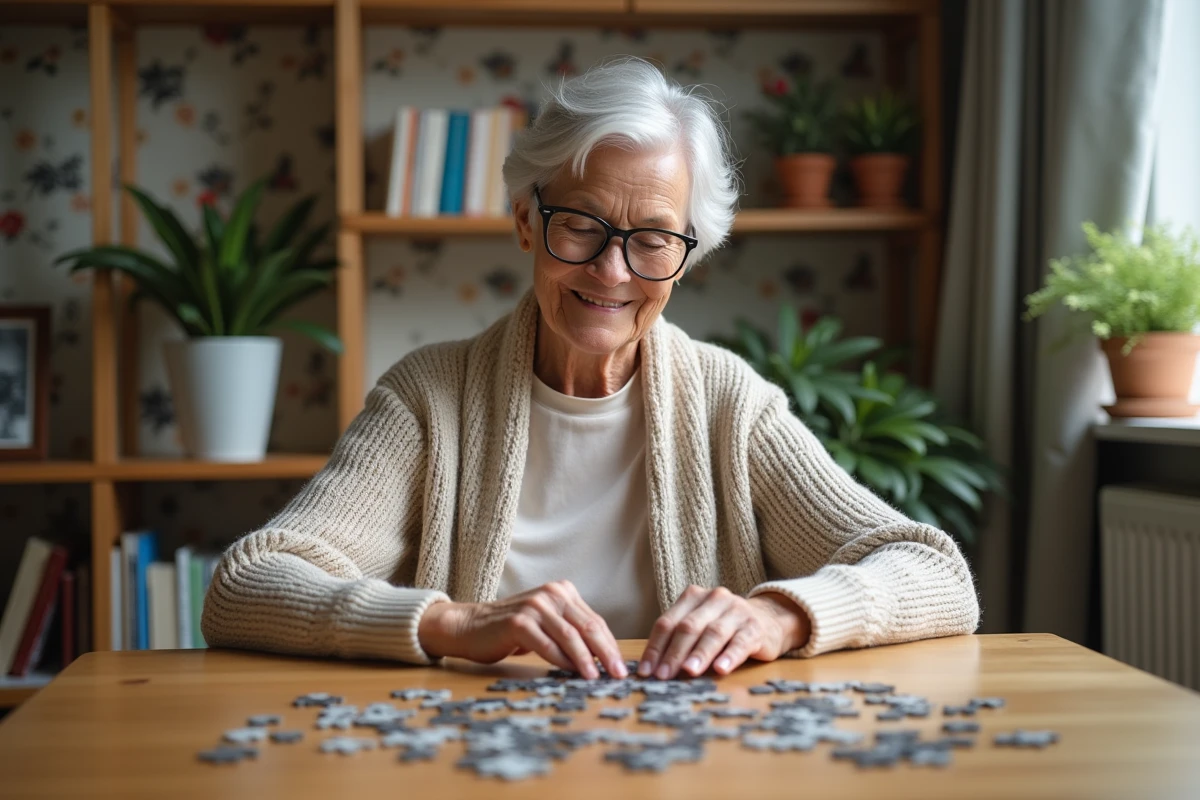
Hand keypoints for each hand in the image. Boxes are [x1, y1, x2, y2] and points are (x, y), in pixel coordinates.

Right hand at [416, 580, 625, 679]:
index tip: (622, 666)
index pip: (594, 621)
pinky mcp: (519, 621)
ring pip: (569, 636)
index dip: (610, 645)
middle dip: (606, 653)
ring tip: (597, 677)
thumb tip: (604, 659)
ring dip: (586, 659)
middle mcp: (551, 593)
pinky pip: (546, 644)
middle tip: (619, 674)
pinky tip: (570, 672)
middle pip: (587, 626)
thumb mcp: (547, 624)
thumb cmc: (512, 630)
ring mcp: (534, 605)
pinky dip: (560, 660)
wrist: (471, 626)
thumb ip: (571, 632)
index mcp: (563, 591)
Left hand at [637, 586, 810, 679]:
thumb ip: (678, 641)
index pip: (668, 622)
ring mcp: (736, 611)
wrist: (768, 620)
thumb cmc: (724, 628)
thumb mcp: (699, 627)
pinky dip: (729, 656)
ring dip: (699, 654)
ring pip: (713, 633)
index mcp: (693, 596)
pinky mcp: (755, 627)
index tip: (646, 672)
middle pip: (688, 627)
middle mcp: (714, 599)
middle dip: (674, 653)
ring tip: (689, 672)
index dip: (655, 648)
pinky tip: (721, 669)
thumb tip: (653, 670)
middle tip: (663, 676)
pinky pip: (740, 642)